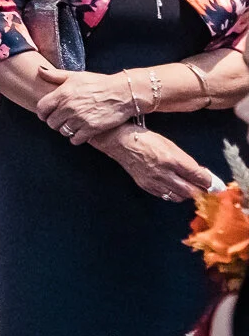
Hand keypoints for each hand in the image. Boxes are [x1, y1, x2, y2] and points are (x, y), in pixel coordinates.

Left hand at [37, 67, 140, 143]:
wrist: (123, 93)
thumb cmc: (99, 83)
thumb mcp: (76, 76)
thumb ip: (56, 75)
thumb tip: (39, 70)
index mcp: (63, 94)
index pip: (42, 108)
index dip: (42, 113)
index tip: (47, 114)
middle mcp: (69, 107)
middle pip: (51, 122)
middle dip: (55, 122)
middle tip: (62, 120)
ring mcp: (80, 119)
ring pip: (62, 131)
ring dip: (65, 130)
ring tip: (72, 125)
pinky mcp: (91, 129)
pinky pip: (75, 139)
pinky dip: (76, 137)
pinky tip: (81, 132)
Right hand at [96, 125, 216, 201]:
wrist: (119, 142)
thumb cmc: (146, 139)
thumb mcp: (170, 145)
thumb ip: (186, 161)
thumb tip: (201, 174)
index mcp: (172, 159)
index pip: (198, 176)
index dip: (210, 182)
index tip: (216, 185)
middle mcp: (164, 172)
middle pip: (191, 191)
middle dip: (201, 191)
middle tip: (205, 189)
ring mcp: (154, 181)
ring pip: (179, 196)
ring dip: (188, 194)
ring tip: (190, 188)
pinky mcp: (146, 186)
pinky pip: (166, 196)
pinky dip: (174, 194)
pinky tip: (174, 187)